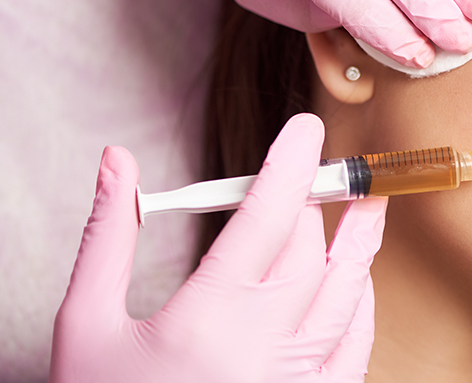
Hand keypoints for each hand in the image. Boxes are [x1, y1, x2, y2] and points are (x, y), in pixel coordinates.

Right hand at [50, 114, 387, 381]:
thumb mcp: (86, 324)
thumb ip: (108, 238)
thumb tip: (119, 164)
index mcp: (207, 322)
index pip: (265, 220)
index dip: (290, 167)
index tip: (305, 129)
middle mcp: (262, 350)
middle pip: (308, 254)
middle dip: (311, 206)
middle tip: (313, 173)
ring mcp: (293, 382)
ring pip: (345, 296)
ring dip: (358, 244)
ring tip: (369, 202)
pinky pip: (354, 350)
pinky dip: (362, 308)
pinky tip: (359, 283)